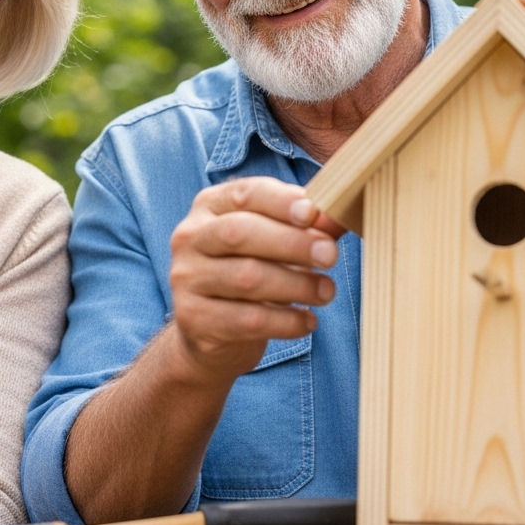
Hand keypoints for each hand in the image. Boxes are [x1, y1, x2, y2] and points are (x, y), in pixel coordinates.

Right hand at [166, 177, 342, 383]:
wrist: (212, 329)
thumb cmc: (251, 271)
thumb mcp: (274, 241)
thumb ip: (304, 226)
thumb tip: (338, 217)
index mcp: (209, 207)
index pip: (244, 194)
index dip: (280, 201)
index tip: (313, 213)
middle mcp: (190, 237)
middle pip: (240, 233)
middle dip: (292, 243)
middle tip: (330, 255)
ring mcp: (186, 278)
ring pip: (246, 278)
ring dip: (296, 285)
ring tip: (326, 292)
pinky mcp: (192, 318)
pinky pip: (247, 319)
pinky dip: (286, 321)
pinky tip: (308, 320)